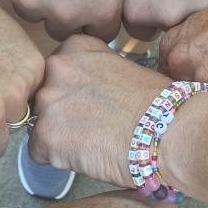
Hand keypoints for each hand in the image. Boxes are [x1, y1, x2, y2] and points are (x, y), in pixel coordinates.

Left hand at [30, 35, 167, 186]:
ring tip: (92, 142)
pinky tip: (87, 156)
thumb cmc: (157, 105)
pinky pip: (38, 152)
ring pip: (38, 123)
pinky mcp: (44, 136)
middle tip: (92, 126)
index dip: (72, 92)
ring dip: (58, 136)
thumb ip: (92, 75)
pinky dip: (58, 160)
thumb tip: (81, 96)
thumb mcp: (122, 70)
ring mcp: (47, 101)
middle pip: (43, 95)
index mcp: (75, 47)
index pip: (55, 72)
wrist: (168, 131)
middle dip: (61, 112)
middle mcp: (55, 67)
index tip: (92, 103)